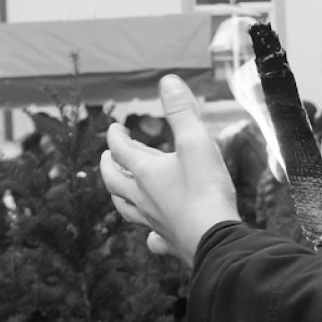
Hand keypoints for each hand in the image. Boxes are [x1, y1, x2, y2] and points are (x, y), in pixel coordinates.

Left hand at [101, 74, 241, 263]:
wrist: (214, 238)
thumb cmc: (204, 190)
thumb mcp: (196, 142)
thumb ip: (182, 112)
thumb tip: (168, 80)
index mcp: (145, 172)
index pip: (121, 150)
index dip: (115, 136)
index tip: (115, 127)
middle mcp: (142, 198)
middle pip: (114, 181)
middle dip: (109, 166)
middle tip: (107, 157)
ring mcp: (153, 221)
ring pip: (126, 208)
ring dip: (119, 197)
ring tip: (119, 191)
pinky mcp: (169, 240)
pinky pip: (152, 238)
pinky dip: (148, 235)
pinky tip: (151, 237)